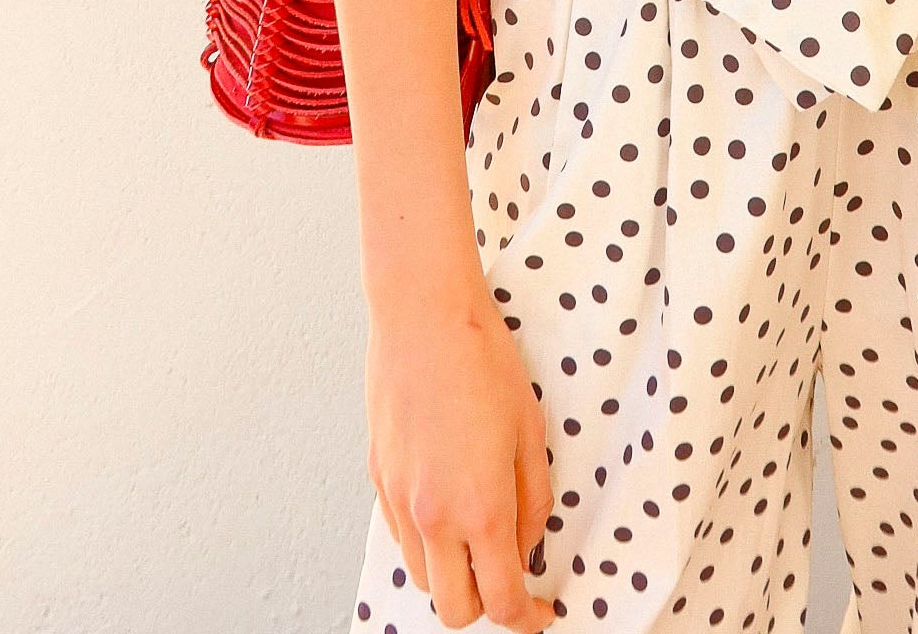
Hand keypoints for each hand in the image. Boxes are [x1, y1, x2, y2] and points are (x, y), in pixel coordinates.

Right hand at [365, 277, 556, 630]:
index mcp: (480, 508)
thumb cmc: (482, 360)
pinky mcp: (378, 479)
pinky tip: (447, 505)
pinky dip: (426, 541)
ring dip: (452, 575)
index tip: (539, 611)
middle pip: (453, 608)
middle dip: (485, 606)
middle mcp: (432, 516)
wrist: (424, 315)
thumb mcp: (531, 431)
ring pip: (421, 578)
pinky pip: (401, 538)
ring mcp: (398, 500)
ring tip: (478, 538)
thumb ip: (533, 500)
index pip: (500, 601)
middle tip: (509, 577)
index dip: (526, 618)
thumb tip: (528, 543)